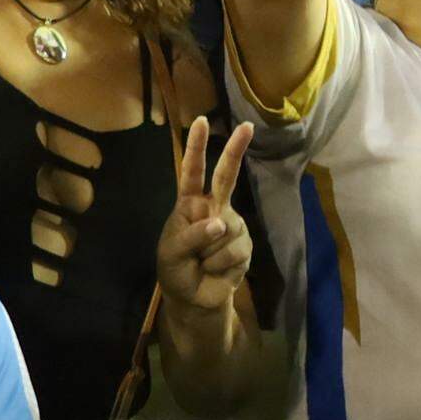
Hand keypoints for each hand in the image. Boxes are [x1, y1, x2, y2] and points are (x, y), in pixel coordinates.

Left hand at [153, 121, 256, 315]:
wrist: (194, 298)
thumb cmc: (176, 269)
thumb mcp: (172, 252)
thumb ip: (193, 235)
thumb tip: (222, 224)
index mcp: (190, 203)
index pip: (192, 172)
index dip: (196, 147)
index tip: (200, 121)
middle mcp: (214, 208)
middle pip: (226, 177)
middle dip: (236, 151)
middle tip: (248, 126)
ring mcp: (232, 225)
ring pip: (226, 230)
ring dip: (210, 253)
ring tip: (202, 263)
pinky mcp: (245, 246)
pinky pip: (235, 251)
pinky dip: (221, 264)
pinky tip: (216, 271)